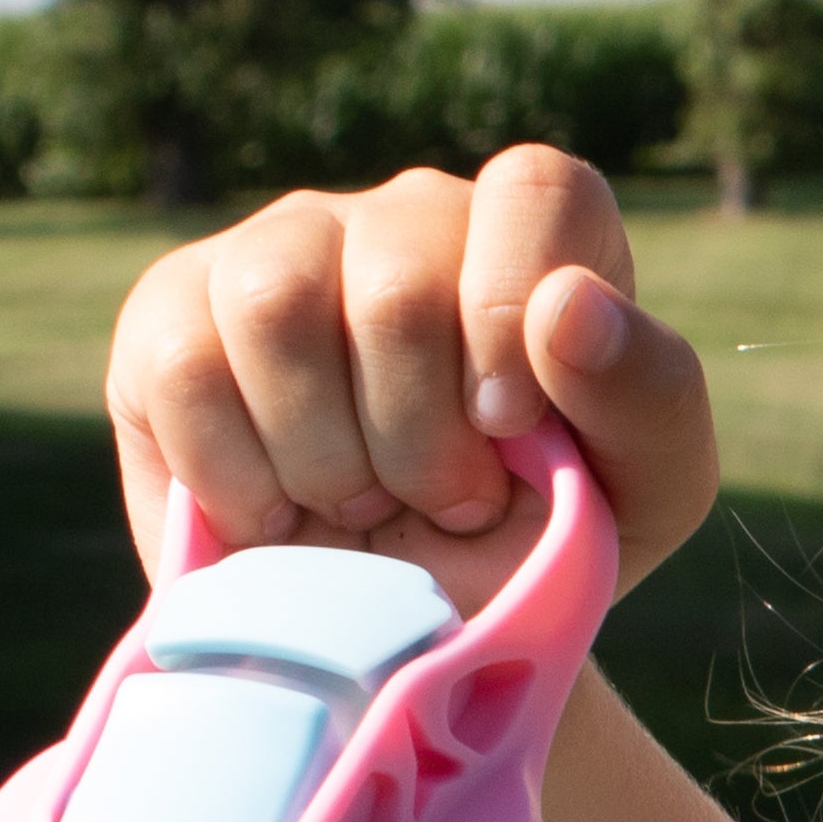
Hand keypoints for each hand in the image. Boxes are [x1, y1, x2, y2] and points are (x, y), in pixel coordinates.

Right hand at [102, 147, 720, 612]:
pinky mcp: (173, 309)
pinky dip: (239, 478)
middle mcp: (409, 220)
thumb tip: (570, 306)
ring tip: (363, 506)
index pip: (535, 190)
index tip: (510, 428)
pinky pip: (184, 369)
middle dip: (423, 441)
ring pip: (276, 309)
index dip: (513, 312)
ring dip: (331, 459)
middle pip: (395, 285)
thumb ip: (649, 395)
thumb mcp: (646, 493)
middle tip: (447, 504)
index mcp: (537, 240)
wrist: (411, 631)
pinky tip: (278, 515)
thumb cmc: (545, 543)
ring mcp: (284, 248)